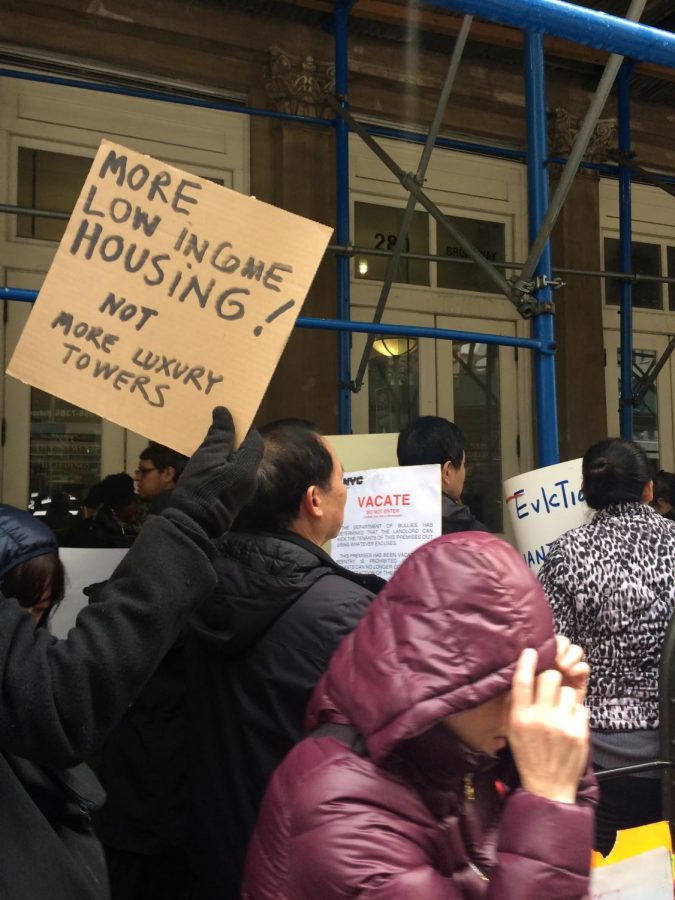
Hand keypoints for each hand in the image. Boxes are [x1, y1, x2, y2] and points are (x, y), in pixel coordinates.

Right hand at [167, 407, 263, 536]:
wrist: (192, 523)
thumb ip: (219, 434)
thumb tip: (224, 412)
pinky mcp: (231, 499)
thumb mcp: (208, 456)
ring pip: (237, 465)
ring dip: (225, 454)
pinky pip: (230, 476)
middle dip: (233, 440)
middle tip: (216, 429)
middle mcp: (250, 479)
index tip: (228, 419)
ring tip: (208, 445)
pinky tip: (206, 464)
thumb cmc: (201, 487)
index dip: (243, 427)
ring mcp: (242, 492)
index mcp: (248, 467)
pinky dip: (221, 466)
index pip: (254, 440)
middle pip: (246, 453)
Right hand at [508, 648, 588, 804]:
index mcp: (520, 717)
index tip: (532, 651)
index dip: (527, 661)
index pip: (522, 680)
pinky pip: (581, 707)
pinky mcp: (579, 732)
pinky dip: (576, 713)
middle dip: (551, 678)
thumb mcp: (513, 729)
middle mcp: (540, 719)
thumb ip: (516, 704)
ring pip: (568, 691)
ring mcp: (561, 725)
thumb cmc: (528, 754)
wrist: (548, 786)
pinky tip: (569, 725)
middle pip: (550, 677)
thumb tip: (523, 674)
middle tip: (550, 687)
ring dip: (564, 697)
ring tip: (560, 712)